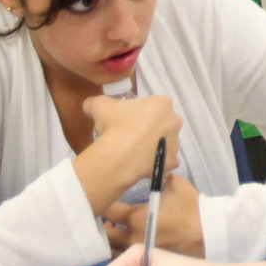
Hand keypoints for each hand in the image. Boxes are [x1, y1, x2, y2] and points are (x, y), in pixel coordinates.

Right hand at [74, 94, 179, 211]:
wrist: (120, 156)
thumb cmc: (114, 125)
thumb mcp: (99, 105)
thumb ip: (95, 102)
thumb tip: (89, 105)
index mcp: (162, 103)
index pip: (153, 105)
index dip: (140, 112)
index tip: (128, 120)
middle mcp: (174, 121)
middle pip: (163, 122)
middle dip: (150, 128)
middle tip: (131, 136)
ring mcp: (176, 142)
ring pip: (166, 142)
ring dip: (155, 145)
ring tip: (136, 151)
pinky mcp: (172, 162)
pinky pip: (166, 160)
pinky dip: (157, 162)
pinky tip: (143, 163)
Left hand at [101, 171, 204, 257]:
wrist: (210, 233)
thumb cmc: (192, 208)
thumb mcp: (176, 184)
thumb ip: (159, 177)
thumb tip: (153, 171)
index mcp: (136, 217)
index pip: (107, 210)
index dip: (103, 203)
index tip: (106, 199)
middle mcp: (133, 237)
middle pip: (104, 235)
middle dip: (103, 226)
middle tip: (110, 219)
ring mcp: (140, 253)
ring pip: (112, 251)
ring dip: (112, 241)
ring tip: (118, 233)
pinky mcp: (148, 263)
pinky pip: (127, 260)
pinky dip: (123, 253)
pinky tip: (130, 245)